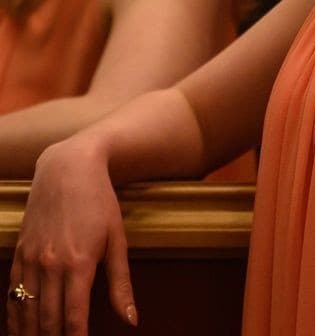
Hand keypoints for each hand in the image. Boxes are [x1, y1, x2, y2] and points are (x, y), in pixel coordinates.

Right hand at [7, 140, 136, 335]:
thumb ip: (121, 283)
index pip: (74, 319)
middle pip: (48, 321)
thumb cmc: (99, 201)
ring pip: (26, 311)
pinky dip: (15, 317)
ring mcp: (31, 259)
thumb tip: (131, 320)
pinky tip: (19, 331)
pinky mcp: (20, 253)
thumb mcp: (117, 239)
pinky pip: (12, 293)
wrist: (69, 166)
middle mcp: (51, 265)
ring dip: (32, 335)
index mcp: (80, 263)